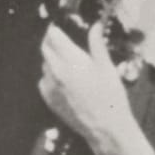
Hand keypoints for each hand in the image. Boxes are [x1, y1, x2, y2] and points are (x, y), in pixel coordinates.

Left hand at [38, 21, 137, 154]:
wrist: (106, 128)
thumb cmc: (111, 96)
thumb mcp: (107, 67)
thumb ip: (97, 44)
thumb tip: (95, 25)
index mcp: (70, 60)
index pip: (53, 35)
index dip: (55, 29)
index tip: (60, 27)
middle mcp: (55, 71)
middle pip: (45, 48)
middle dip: (51, 41)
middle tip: (61, 40)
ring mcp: (50, 86)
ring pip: (44, 64)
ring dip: (51, 59)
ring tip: (67, 62)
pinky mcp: (48, 99)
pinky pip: (44, 80)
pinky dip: (50, 76)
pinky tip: (64, 79)